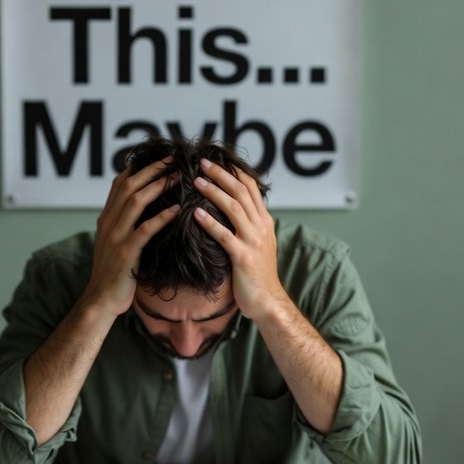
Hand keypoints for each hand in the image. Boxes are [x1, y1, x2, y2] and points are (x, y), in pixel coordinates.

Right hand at [83, 158, 179, 316]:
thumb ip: (124, 224)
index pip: (119, 183)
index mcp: (106, 218)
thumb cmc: (115, 273)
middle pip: (129, 185)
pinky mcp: (125, 253)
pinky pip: (145, 230)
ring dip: (158, 186)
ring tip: (177, 177)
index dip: (139, 167)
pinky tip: (177, 210)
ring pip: (135, 202)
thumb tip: (143, 209)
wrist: (101, 299)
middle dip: (152, 170)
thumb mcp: (115, 242)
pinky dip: (161, 217)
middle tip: (173, 159)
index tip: (160, 158)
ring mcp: (116, 237)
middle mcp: (108, 223)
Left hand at [193, 158, 286, 320]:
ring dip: (214, 192)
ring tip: (197, 181)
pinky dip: (210, 222)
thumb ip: (248, 226)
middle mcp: (261, 227)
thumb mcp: (258, 245)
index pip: (250, 188)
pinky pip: (224, 235)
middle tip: (202, 163)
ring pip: (234, 208)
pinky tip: (196, 214)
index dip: (233, 171)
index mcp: (264, 222)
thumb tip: (232, 209)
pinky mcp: (243, 258)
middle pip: (241, 192)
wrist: (268, 302)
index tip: (215, 160)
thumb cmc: (257, 276)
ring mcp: (253, 242)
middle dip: (221, 174)